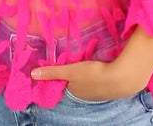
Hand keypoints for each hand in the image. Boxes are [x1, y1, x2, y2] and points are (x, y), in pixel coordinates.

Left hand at [30, 59, 145, 101]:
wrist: (120, 78)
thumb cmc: (92, 74)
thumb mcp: (70, 71)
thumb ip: (52, 72)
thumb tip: (32, 74)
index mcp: (75, 91)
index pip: (64, 82)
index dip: (61, 74)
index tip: (60, 63)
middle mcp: (85, 94)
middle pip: (75, 81)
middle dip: (74, 72)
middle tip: (73, 58)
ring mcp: (98, 91)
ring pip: (88, 79)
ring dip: (86, 71)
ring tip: (86, 59)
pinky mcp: (109, 85)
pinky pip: (99, 77)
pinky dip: (97, 71)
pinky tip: (99, 64)